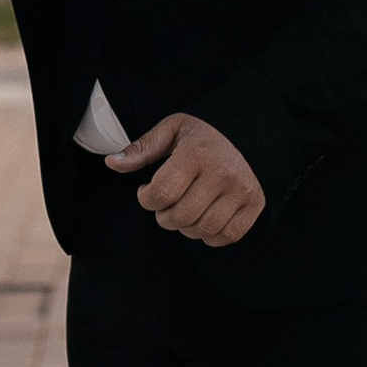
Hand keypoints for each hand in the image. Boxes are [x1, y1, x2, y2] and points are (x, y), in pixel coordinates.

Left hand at [109, 113, 266, 247]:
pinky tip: (204, 217)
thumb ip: (142, 148)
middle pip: (180, 217)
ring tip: (184, 209)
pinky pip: (226, 236)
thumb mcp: (172, 130)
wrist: (252, 129)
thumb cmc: (205, 133)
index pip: (160, 194)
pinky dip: (210, 235)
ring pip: (201, 230)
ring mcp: (241, 190)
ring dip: (185, 227)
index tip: (146, 191)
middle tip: (165, 203)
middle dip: (163, 216)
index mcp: (197, 153)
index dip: (145, 199)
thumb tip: (112, 163)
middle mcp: (222, 173)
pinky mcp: (255, 204)